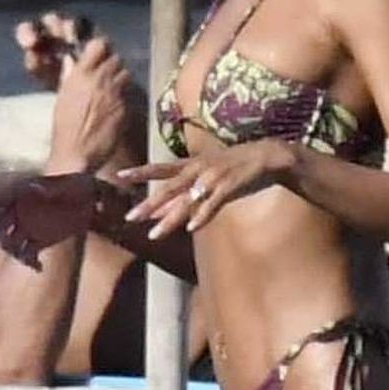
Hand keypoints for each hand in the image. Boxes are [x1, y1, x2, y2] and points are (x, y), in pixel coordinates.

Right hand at [0, 173, 98, 268]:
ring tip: (27, 259)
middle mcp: (19, 212)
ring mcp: (28, 227)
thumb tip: (35, 187)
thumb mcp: (65, 184)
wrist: (93, 199)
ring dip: (14, 252)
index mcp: (19, 195)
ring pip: (11, 243)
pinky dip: (30, 262)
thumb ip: (49, 187)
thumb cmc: (78, 185)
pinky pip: (28, 254)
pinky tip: (39, 268)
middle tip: (9, 244)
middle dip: (1, 237)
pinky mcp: (40, 241)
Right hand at [48, 37, 132, 173]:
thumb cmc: (64, 128)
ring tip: (113, 90)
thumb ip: (70, 76)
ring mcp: (115, 93)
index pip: (100, 45)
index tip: (101, 54)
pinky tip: (115, 108)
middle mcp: (100, 79)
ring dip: (121, 78)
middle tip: (108, 75)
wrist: (77, 152)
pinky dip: (123, 98)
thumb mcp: (63, 96)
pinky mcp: (125, 108)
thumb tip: (71, 61)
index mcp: (81, 74)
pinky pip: (128, 95)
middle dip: (113, 64)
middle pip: (117, 58)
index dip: (102, 48)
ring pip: (126, 74)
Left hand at [118, 139, 291, 238]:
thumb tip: (157, 213)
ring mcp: (214, 176)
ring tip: (155, 233)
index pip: (161, 169)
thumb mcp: (206, 179)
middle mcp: (199, 169)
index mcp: (192, 165)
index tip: (119, 175)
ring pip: (188, 199)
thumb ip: (182, 196)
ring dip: (171, 217)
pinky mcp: (230, 184)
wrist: (268, 155)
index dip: (141, 171)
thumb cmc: (235, 168)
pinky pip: (213, 202)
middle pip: (169, 187)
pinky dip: (202, 214)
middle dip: (150, 203)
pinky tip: (191, 227)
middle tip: (131, 217)